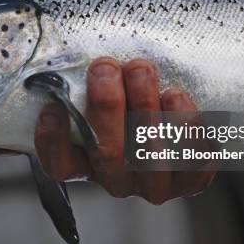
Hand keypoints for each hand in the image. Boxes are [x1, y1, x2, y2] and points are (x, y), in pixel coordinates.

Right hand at [34, 57, 215, 204]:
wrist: (177, 112)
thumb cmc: (129, 96)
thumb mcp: (102, 89)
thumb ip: (88, 82)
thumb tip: (83, 59)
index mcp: (84, 162)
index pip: (58, 164)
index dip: (53, 141)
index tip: (53, 107)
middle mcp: (116, 178)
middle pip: (106, 154)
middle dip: (106, 107)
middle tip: (105, 69)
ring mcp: (153, 184)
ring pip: (147, 157)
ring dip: (144, 109)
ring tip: (141, 70)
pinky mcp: (189, 179)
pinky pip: (190, 160)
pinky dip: (184, 128)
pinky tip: (175, 96)